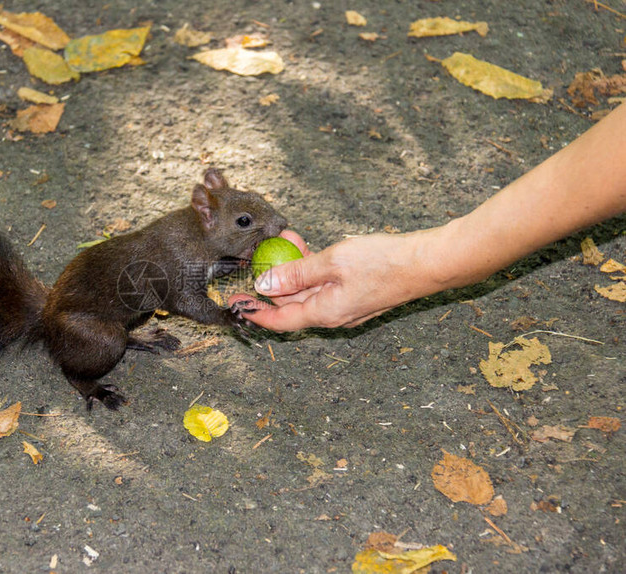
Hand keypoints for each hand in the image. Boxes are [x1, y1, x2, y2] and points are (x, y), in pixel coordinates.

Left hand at [230, 229, 437, 331]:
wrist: (428, 263)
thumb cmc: (384, 262)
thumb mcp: (333, 262)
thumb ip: (297, 273)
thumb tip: (266, 284)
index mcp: (324, 313)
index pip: (279, 320)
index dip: (255, 312)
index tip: (235, 303)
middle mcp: (333, 315)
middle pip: (291, 303)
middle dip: (273, 280)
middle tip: (257, 258)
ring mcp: (345, 305)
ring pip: (308, 290)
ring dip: (293, 268)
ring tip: (283, 241)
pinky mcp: (355, 293)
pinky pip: (324, 284)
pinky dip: (311, 267)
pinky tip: (306, 247)